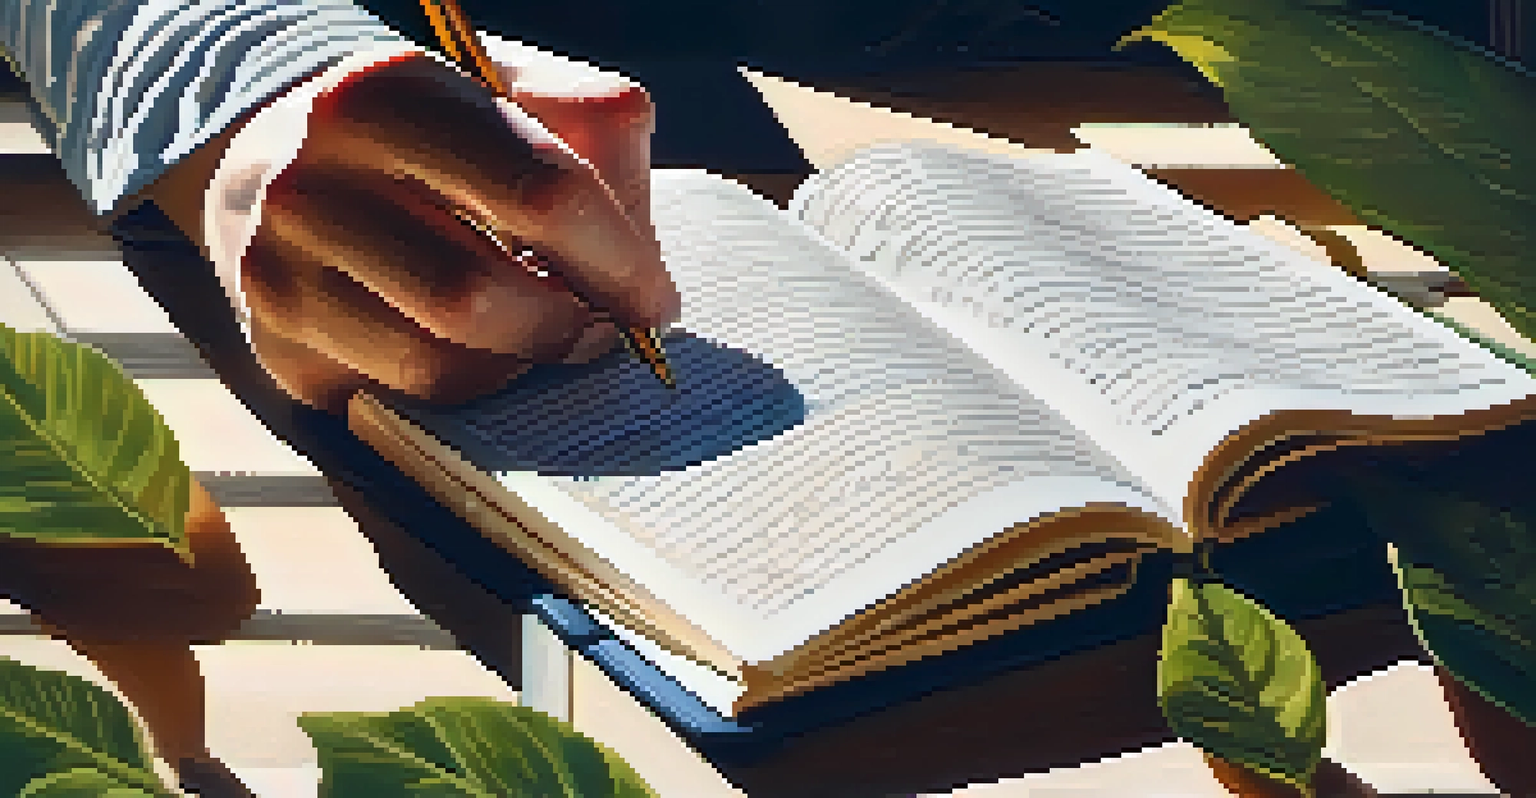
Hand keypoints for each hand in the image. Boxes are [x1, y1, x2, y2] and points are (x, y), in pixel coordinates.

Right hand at [147, 52, 678, 412]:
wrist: (272, 156)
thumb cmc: (426, 136)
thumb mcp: (503, 90)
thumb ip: (588, 126)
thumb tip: (640, 239)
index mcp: (389, 92)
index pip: (540, 192)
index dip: (619, 261)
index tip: (656, 300)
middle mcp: (313, 176)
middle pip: (481, 294)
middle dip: (568, 326)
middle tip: (605, 331)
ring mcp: (281, 266)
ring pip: (439, 359)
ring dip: (520, 362)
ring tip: (548, 335)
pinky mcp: (275, 342)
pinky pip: (404, 395)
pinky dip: (469, 384)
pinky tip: (485, 351)